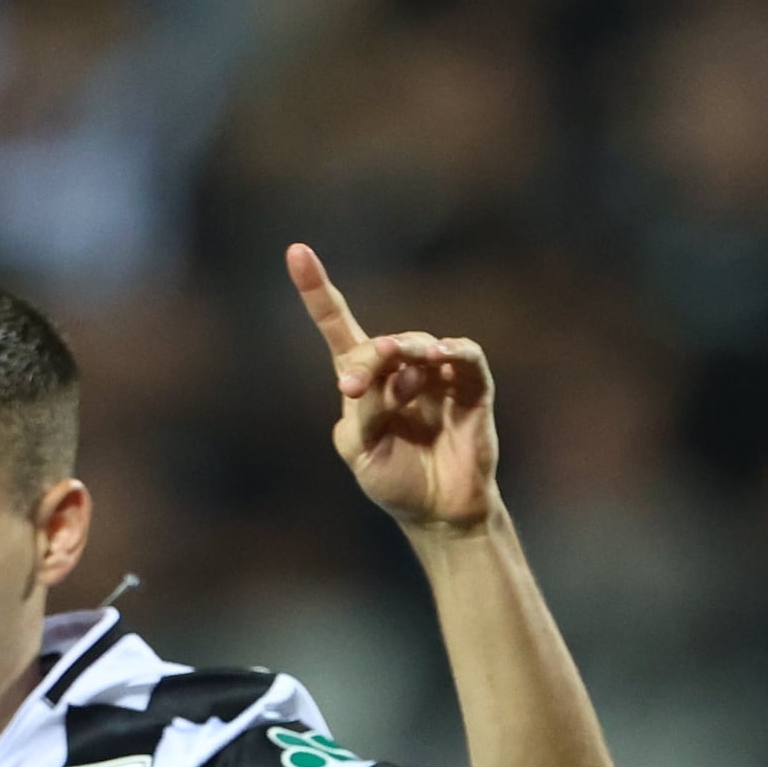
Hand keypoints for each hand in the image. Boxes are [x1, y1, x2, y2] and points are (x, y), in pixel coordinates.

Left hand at [290, 241, 498, 539]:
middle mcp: (399, 371)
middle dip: (368, 360)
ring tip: (403, 389)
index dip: (317, 291)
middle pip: (380, 343)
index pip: (338, 327)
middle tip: (356, 386)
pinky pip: (466, 356)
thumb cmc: (394, 482)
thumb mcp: (361, 452)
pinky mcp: (471, 388)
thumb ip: (363, 413)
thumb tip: (386, 377)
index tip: (296, 251)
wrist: (438, 514)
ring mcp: (436, 376)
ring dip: (406, 361)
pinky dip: (454, 350)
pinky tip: (440, 355)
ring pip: (419, 345)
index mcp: (364, 382)